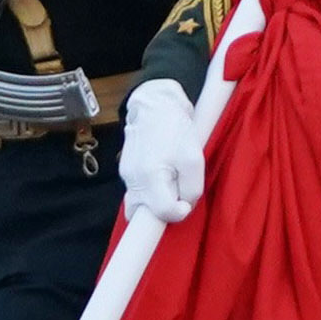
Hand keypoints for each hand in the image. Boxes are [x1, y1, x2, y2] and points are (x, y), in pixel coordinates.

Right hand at [117, 77, 204, 219]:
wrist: (154, 105)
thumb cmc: (175, 129)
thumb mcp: (194, 159)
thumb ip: (191, 189)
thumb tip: (184, 206)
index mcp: (149, 177)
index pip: (161, 214)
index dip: (178, 213)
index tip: (186, 202)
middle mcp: (133, 180)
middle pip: (144, 214)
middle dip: (162, 209)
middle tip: (177, 190)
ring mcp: (126, 176)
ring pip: (141, 202)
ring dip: (158, 197)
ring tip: (172, 174)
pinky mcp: (126, 170)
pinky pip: (139, 191)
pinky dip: (152, 188)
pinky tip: (164, 170)